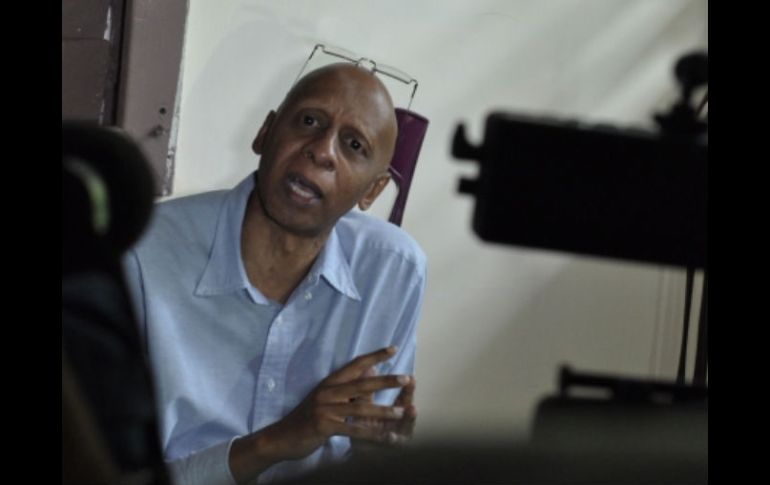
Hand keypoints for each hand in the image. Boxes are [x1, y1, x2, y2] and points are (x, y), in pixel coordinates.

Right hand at [230, 347, 410, 482]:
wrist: (281, 437)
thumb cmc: (306, 418)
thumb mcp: (324, 398)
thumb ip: (345, 387)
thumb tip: (369, 370)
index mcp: (329, 383)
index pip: (355, 365)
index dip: (374, 356)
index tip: (393, 348)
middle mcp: (327, 393)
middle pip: (361, 384)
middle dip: (385, 381)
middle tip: (406, 377)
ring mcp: (325, 410)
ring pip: (359, 409)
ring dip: (382, 411)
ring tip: (401, 411)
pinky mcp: (324, 427)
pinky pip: (352, 431)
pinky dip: (370, 435)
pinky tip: (385, 437)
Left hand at [350, 367, 416, 451]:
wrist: (357, 457)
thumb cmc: (364, 431)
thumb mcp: (364, 410)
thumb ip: (366, 392)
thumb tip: (368, 367)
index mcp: (394, 415)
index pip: (403, 399)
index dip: (407, 389)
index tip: (411, 377)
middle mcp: (399, 427)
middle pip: (408, 412)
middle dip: (411, 399)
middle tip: (415, 388)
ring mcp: (398, 440)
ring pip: (406, 428)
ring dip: (409, 419)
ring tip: (412, 409)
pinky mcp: (389, 452)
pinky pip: (392, 446)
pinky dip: (393, 440)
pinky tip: (392, 436)